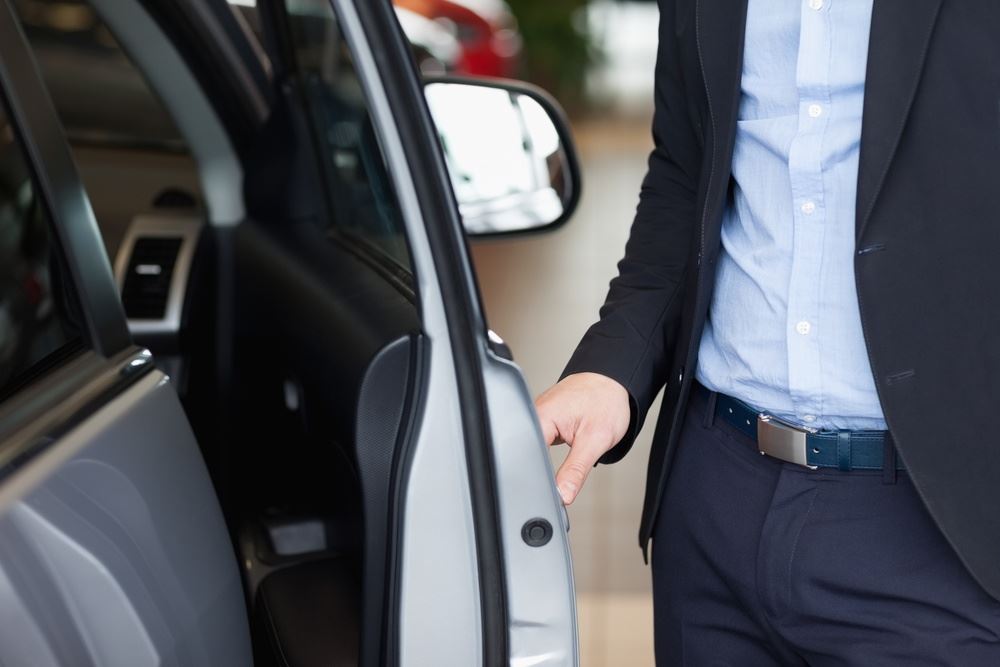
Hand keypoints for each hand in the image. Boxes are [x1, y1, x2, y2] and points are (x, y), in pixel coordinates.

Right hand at [535, 372, 630, 504]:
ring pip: (533, 448)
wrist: (614, 382)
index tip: (554, 491)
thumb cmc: (607, 401)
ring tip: (567, 453)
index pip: (528, 456)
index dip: (538, 479)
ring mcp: (538, 415)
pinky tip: (563, 447)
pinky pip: (540, 440)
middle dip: (542, 471)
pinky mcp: (544, 418)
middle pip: (527, 454)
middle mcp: (535, 413)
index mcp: (541, 416)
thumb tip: (562, 495)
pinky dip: (551, 450)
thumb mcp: (594, 441)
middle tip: (564, 476)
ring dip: (546, 460)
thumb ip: (575, 471)